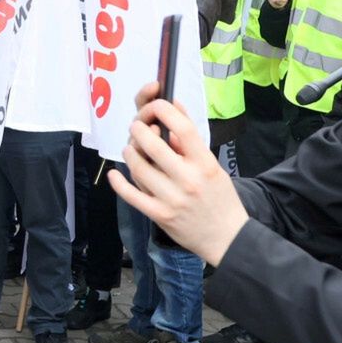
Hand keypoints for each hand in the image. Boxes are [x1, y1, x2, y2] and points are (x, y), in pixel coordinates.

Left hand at [105, 82, 247, 265]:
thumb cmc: (220, 198)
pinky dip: (119, 183)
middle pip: (154, 146)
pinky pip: (132, 195)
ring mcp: (172, 198)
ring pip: (139, 168)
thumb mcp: (213, 167)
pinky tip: (114, 174)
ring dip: (130, 153)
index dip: (166, 111)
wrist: (227, 237)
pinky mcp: (159, 215)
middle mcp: (188, 180)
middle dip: (139, 130)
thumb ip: (191, 144)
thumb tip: (174, 111)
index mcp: (205, 164)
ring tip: (130, 148)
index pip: (183, 129)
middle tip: (136, 126)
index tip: (157, 105)